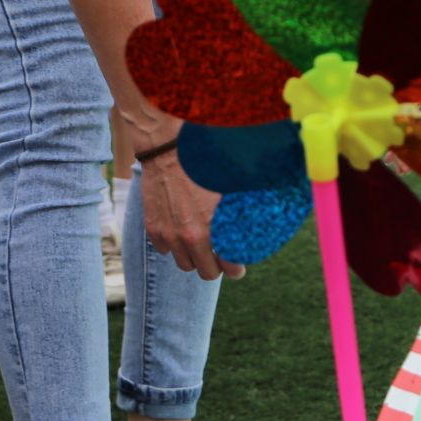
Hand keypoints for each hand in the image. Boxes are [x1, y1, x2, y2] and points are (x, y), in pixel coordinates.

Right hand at [137, 143, 245, 280]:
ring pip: (185, 265)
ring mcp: (170, 234)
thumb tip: (266, 222)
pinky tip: (180, 229)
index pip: (231, 267)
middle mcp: (192, 237)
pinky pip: (165, 250)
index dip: (236, 268)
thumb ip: (247, 211)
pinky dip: (173, 244)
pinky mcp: (154, 228)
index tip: (237, 266)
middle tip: (219, 257)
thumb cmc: (206, 162)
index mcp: (217, 228)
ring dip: (194, 257)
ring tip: (200, 243)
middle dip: (216, 266)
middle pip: (207, 273)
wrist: (168, 147)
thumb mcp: (234, 187)